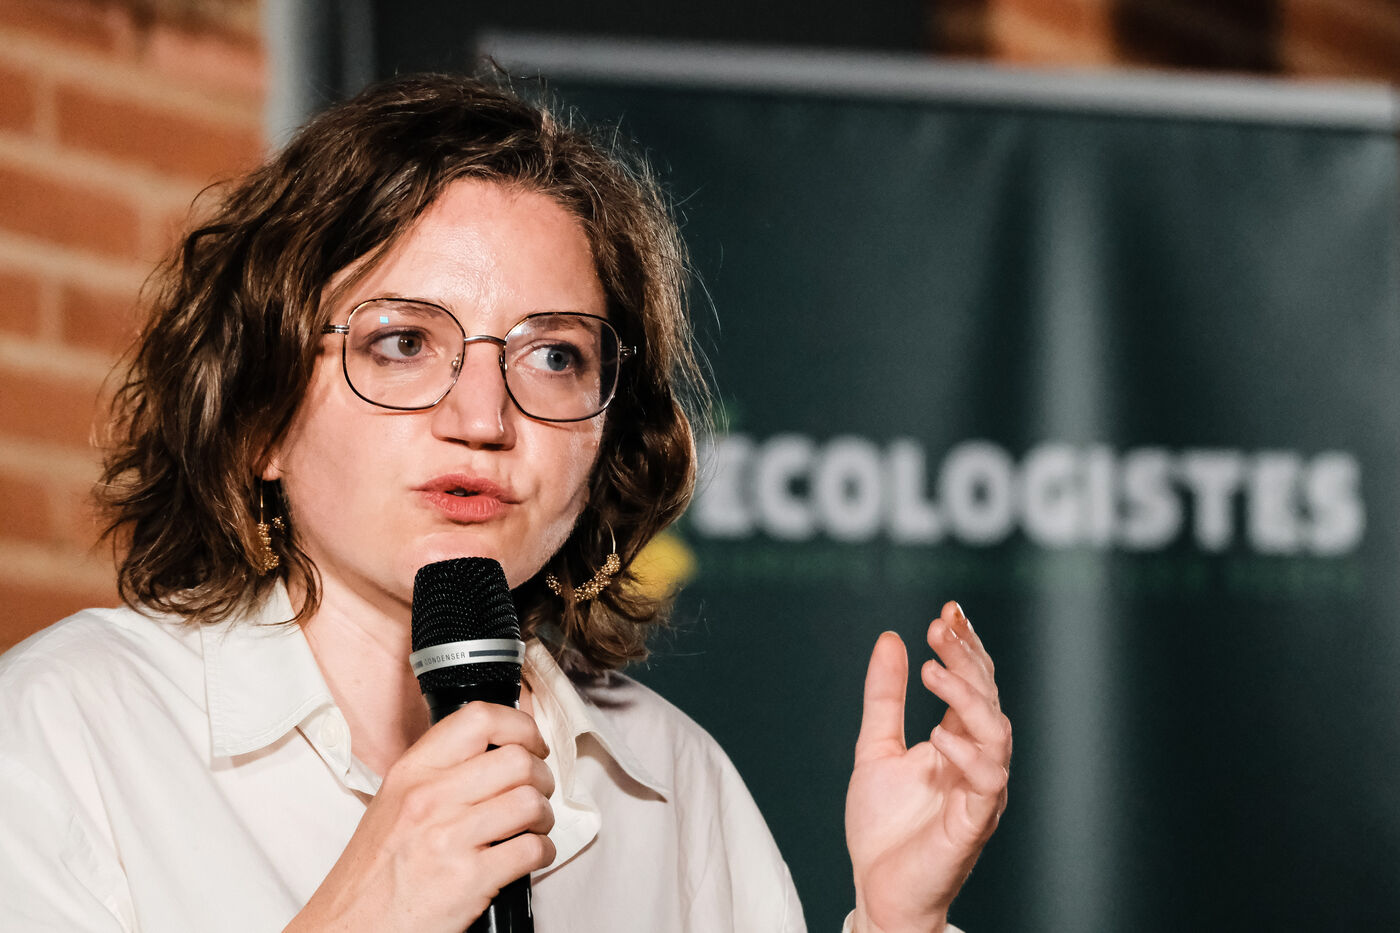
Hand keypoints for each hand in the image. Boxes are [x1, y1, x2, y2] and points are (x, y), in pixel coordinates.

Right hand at [286, 702, 555, 932]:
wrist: (348, 928)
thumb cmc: (373, 874)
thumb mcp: (392, 804)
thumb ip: (438, 773)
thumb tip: (493, 750)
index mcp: (411, 773)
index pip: (479, 718)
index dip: (520, 726)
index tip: (532, 743)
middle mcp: (429, 798)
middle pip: (518, 760)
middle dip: (541, 777)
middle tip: (538, 791)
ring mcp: (449, 838)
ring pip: (531, 802)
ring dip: (544, 816)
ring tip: (534, 825)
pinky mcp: (469, 879)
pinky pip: (532, 849)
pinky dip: (543, 852)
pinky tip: (530, 856)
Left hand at [845, 601, 1010, 932]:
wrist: (877, 889)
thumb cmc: (883, 826)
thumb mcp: (874, 747)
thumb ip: (884, 697)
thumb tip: (890, 639)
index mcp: (956, 741)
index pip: (972, 682)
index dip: (965, 645)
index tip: (948, 610)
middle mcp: (975, 760)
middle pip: (987, 696)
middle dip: (967, 658)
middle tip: (940, 626)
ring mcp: (979, 789)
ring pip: (996, 731)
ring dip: (968, 696)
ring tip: (933, 671)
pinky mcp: (974, 821)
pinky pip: (987, 781)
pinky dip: (969, 753)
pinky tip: (940, 735)